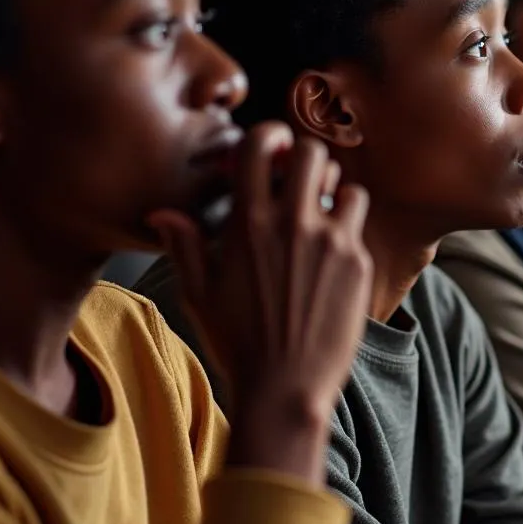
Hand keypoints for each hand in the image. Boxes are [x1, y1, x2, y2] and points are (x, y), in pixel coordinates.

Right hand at [149, 122, 372, 486]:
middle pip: (312, 152)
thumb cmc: (237, 343)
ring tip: (324, 216)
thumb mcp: (199, 294)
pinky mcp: (358, 262)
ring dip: (335, 192)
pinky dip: (348, 228)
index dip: (268, 134)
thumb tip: (164, 213)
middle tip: (301, 179)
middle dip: (306, 158)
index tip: (272, 143)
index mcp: (247, 224)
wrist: (285, 389)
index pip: (259, 146)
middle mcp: (292, 224)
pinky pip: (359, 224)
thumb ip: (185, 245)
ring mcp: (331, 241)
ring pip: (346, 185)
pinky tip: (334, 254)